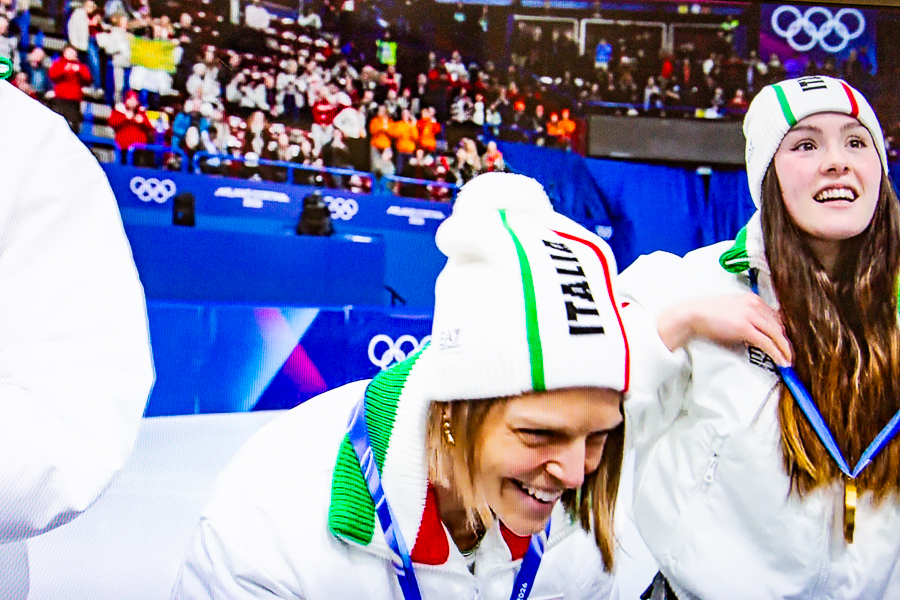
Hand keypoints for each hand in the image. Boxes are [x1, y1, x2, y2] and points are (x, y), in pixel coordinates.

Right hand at [657, 294, 792, 365]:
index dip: (781, 332)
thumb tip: (756, 331)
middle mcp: (755, 304)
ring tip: (787, 361)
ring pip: (776, 334)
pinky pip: (767, 342)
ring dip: (784, 349)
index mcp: (752, 299)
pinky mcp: (745, 328)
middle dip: (785, 342)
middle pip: (778, 325)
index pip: (775, 316)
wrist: (693, 313)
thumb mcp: (732, 310)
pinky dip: (776, 353)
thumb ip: (746, 316)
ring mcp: (750, 315)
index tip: (784, 342)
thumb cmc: (708, 313)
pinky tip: (781, 361)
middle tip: (788, 354)